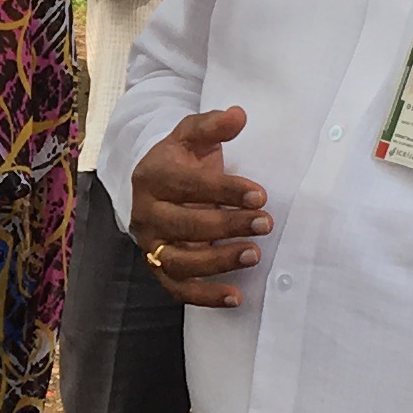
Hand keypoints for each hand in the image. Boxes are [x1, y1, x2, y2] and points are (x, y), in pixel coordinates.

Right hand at [127, 105, 267, 307]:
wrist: (154, 184)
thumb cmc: (181, 159)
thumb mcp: (192, 136)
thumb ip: (213, 125)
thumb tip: (238, 116)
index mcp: (152, 176)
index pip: (188, 186)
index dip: (225, 191)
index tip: (260, 195)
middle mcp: (146, 213)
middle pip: (184, 225)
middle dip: (228, 225)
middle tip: (266, 223)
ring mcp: (151, 244)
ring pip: (180, 261)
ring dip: (219, 261)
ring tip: (255, 254)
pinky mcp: (159, 268)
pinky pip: (179, 289)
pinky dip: (206, 296)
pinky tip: (237, 296)